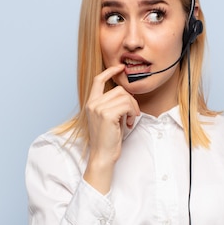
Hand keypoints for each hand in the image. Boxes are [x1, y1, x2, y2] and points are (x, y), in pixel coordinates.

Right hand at [83, 65, 139, 193]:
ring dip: (132, 108)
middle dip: (131, 100)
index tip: (120, 68)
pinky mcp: (107, 115)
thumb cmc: (107, 139)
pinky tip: (129, 124)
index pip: (98, 80)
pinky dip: (132, 113)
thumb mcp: (108, 118)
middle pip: (119, 90)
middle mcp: (93, 104)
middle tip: (132, 115)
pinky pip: (127, 105)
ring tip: (130, 121)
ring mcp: (98, 108)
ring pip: (125, 97)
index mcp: (91, 103)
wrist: (102, 156)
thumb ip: (113, 104)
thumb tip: (127, 94)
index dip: (109, 71)